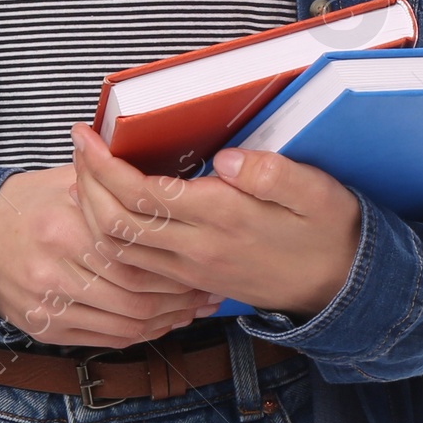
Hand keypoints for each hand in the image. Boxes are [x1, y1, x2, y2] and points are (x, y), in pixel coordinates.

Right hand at [0, 160, 217, 346]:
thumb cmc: (25, 204)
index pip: (133, 255)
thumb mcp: (61, 180)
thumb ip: (106, 178)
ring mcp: (47, 304)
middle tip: (205, 292)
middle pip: (134, 294)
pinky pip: (104, 339)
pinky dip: (139, 334)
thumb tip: (156, 165)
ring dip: (165, 321)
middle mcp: (54, 269)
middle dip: (177, 298)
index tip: (199, 263)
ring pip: (124, 324)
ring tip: (191, 310)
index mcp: (63, 226)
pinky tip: (159, 323)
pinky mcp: (44, 328)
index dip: (173, 266)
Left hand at [67, 124, 361, 321]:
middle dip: (86, 183)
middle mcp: (199, 251)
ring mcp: (193, 272)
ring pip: (119, 251)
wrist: (345, 287)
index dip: (104, 165)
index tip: (85, 135)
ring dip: (92, 211)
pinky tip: (110, 211)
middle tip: (77, 145)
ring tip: (86, 173)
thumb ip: (272, 172)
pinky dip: (111, 238)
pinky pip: (136, 268)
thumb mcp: (316, 191)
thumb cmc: (329, 229)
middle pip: (116, 225)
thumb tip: (226, 157)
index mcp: (223, 220)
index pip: (141, 195)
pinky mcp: (195, 281)